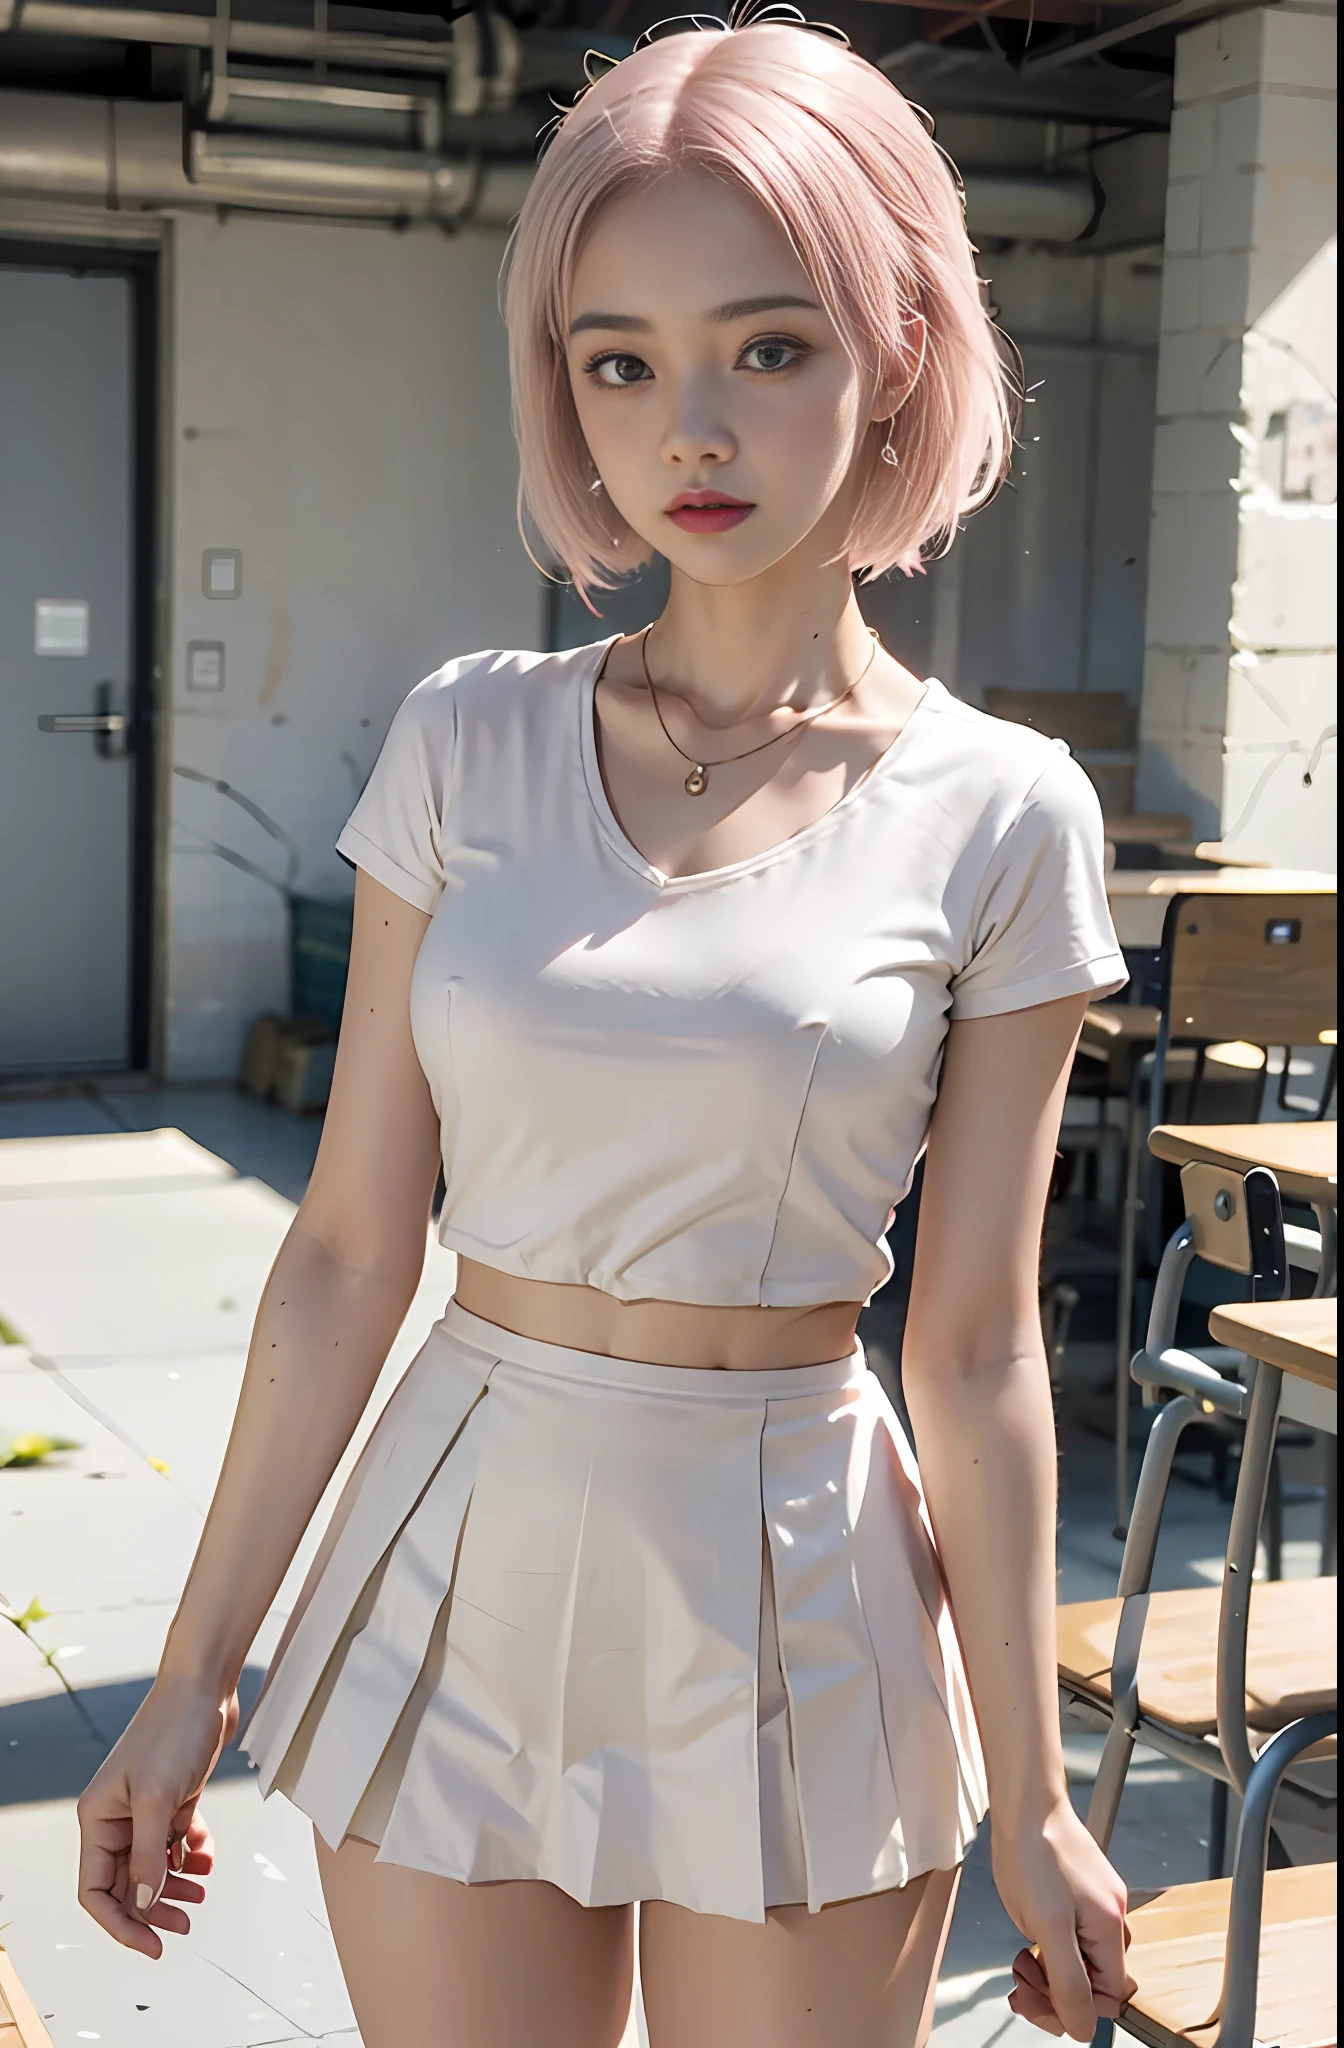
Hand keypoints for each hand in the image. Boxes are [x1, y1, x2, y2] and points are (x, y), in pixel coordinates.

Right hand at [77, 1675, 238, 1957]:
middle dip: (153, 1908)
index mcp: (98, 1819)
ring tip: (200, 1891)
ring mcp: (145, 1808)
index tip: (152, 1944)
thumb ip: (147, 1857)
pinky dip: (190, 1853)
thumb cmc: (174, 1730)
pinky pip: (175, 1842)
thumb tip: (141, 1903)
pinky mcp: (173, 1798)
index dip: (121, 1923)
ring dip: (175, 1885)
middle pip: (126, 1884)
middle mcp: (117, 1817)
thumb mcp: (159, 1800)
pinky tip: (206, 1855)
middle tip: (185, 1923)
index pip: (95, 1890)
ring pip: (152, 1866)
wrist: (205, 1686)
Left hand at [994, 1797, 1133, 2038]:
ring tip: (1021, 1961)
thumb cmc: (1034, 1851)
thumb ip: (1067, 1981)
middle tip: (1021, 1981)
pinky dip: (1049, 1947)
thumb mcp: (1046, 1927)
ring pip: (1080, 1960)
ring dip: (1048, 1971)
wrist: (1025, 1802)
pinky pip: (1072, 1936)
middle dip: (1054, 1991)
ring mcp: (1096, 1903)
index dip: (1071, 2008)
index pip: (1106, 1997)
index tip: (1037, 2002)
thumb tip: (1082, 2028)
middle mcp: (1110, 1918)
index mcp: (1110, 1930)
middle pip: (1092, 1981)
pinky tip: (1029, 1938)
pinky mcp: (1080, 1892)